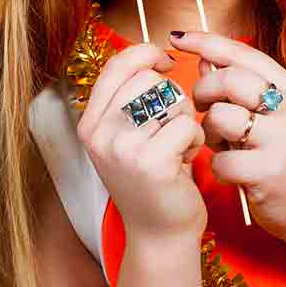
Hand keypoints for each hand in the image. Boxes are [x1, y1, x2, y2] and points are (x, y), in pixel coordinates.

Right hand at [77, 44, 206, 241]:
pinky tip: (186, 159)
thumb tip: (158, 52)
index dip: (146, 54)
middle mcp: (99, 134)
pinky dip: (195, 140)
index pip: (117, 65)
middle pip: (148, 80)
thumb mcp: (127, 136)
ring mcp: (123, 148)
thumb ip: (131, 97)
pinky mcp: (152, 163)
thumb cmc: (151, 179)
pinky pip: (187, 125)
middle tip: (173, 125)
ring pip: (170, 100)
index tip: (165, 64)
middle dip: (172, 96)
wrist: (159, 234)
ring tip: (178, 145)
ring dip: (184, 119)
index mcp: (90, 123)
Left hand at [174, 31, 285, 241]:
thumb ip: (240, 87)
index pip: (243, 53)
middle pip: (229, 80)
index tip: (178, 38)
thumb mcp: (271, 116)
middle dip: (203, 91)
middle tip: (201, 108)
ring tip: (220, 144)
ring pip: (220, 117)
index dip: (206, 41)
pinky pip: (221, 160)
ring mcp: (283, 141)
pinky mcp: (269, 173)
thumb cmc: (284, 156)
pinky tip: (229, 172)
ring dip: (208, 132)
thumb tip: (205, 58)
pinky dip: (217, 167)